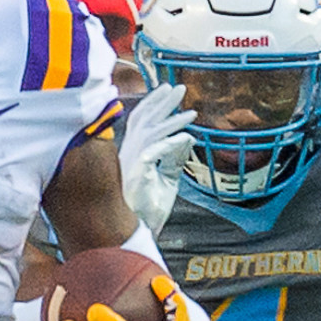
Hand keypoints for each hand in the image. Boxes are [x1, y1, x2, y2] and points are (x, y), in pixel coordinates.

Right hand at [118, 84, 195, 234]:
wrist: (135, 233)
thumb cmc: (147, 210)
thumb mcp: (167, 180)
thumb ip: (174, 159)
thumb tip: (186, 140)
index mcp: (132, 153)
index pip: (140, 122)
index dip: (153, 105)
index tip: (167, 92)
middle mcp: (128, 153)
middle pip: (143, 119)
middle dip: (161, 101)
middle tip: (178, 87)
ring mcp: (131, 162)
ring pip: (150, 131)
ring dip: (171, 118)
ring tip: (191, 111)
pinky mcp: (137, 172)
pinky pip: (156, 151)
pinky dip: (172, 142)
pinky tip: (187, 137)